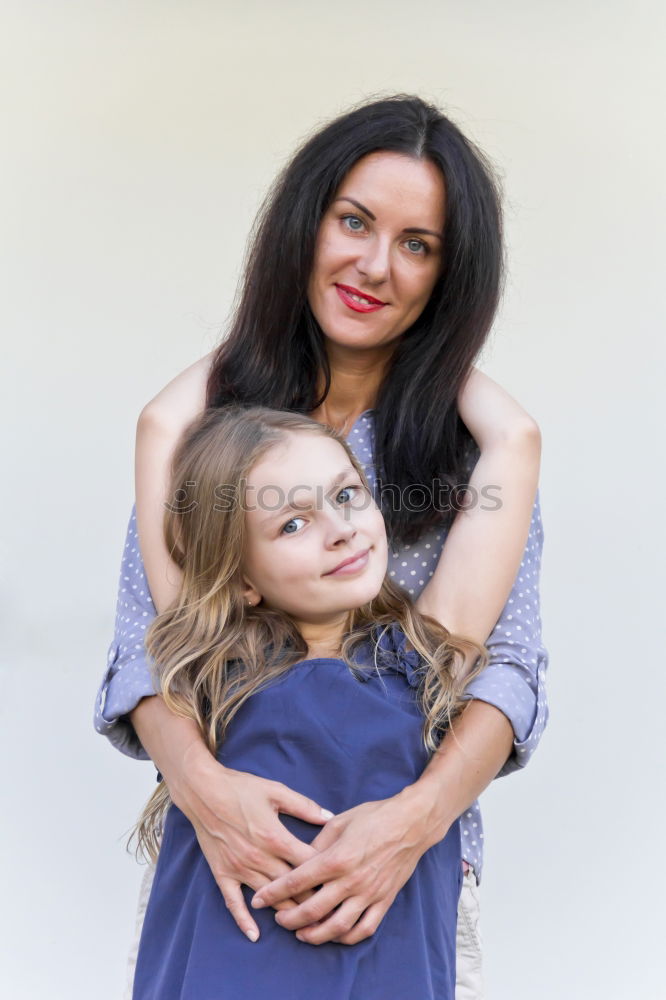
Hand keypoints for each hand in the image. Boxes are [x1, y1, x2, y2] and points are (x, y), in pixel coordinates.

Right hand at [173, 746, 333, 942]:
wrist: (203, 791)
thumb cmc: (241, 788)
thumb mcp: (276, 791)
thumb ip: (304, 806)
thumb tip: (330, 817)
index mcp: (276, 838)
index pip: (308, 864)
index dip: (326, 874)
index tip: (339, 881)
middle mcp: (259, 858)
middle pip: (292, 887)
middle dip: (312, 899)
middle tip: (329, 911)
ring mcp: (240, 869)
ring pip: (269, 898)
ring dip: (286, 912)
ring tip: (304, 925)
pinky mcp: (223, 874)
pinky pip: (234, 903)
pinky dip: (244, 920)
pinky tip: (255, 935)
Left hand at [251, 791, 437, 945]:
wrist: (411, 823)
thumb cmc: (374, 817)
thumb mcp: (339, 822)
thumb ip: (317, 843)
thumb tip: (301, 858)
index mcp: (336, 859)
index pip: (296, 882)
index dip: (273, 893)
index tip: (259, 900)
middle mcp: (351, 881)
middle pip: (312, 911)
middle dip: (289, 919)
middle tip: (278, 919)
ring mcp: (369, 894)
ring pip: (337, 927)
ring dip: (314, 935)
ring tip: (301, 933)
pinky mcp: (384, 901)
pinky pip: (364, 929)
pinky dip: (346, 937)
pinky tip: (334, 935)